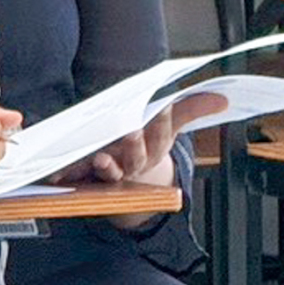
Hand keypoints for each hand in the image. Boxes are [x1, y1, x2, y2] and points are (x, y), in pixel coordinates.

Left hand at [49, 92, 229, 187]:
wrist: (124, 185)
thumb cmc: (145, 145)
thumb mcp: (168, 126)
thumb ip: (192, 109)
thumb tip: (223, 98)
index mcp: (154, 147)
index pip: (161, 133)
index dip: (162, 123)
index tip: (161, 109)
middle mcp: (134, 162)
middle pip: (137, 156)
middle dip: (135, 146)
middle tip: (132, 133)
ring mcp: (110, 173)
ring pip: (111, 172)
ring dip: (107, 167)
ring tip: (102, 160)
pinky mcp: (86, 179)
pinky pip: (77, 179)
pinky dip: (68, 176)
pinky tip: (59, 173)